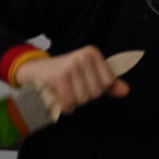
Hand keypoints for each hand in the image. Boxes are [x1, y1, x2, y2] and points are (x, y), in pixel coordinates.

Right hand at [14, 45, 128, 115]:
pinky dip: (63, 106)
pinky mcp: (59, 78)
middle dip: (81, 96)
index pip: (108, 83)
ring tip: (61, 91)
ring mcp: (71, 66)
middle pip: (95, 93)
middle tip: (68, 86)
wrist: (32, 71)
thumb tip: (125, 91)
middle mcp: (82, 56)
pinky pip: (69, 103)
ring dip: (71, 102)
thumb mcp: (86, 75)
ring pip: (82, 100)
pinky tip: (56, 97)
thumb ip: (107, 83)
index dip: (95, 89)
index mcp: (91, 53)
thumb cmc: (62, 74)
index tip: (81, 81)